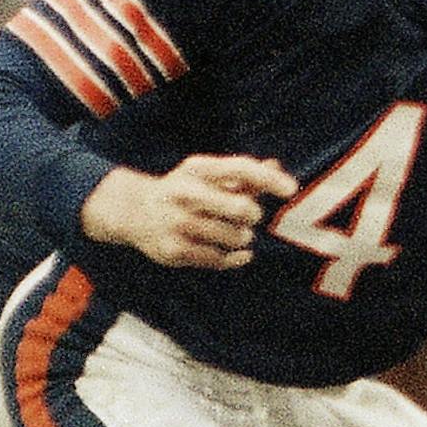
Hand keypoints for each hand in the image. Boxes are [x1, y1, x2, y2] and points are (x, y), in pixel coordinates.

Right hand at [80, 154, 298, 269]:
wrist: (135, 211)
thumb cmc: (187, 190)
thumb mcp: (209, 175)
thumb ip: (244, 174)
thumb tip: (276, 167)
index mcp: (198, 168)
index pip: (240, 169)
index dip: (269, 180)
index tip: (291, 190)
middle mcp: (185, 193)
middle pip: (242, 208)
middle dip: (253, 215)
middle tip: (248, 216)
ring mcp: (178, 223)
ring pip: (235, 237)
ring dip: (242, 237)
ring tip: (234, 232)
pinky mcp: (174, 250)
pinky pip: (220, 259)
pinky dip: (236, 257)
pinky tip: (239, 253)